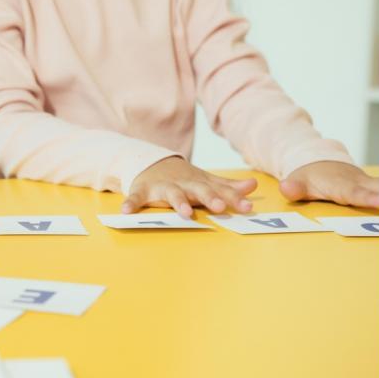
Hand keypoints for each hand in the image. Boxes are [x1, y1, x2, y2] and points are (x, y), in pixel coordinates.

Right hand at [122, 156, 256, 216]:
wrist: (152, 164)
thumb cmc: (183, 179)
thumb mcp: (205, 181)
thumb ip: (227, 186)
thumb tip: (252, 185)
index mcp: (199, 184)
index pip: (219, 191)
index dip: (233, 199)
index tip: (248, 207)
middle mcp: (183, 185)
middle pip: (198, 191)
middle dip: (209, 198)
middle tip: (220, 207)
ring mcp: (163, 187)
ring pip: (172, 195)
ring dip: (178, 203)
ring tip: (185, 213)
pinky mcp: (142, 191)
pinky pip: (136, 198)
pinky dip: (131, 203)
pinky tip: (126, 211)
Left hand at [279, 161, 378, 208]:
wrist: (318, 161)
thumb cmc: (308, 176)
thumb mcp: (298, 182)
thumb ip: (294, 188)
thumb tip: (286, 188)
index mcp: (341, 186)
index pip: (357, 194)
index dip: (369, 198)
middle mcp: (359, 183)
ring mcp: (368, 183)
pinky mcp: (374, 184)